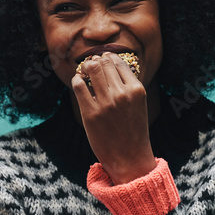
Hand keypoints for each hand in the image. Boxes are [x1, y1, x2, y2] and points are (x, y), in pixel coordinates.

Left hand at [71, 53, 156, 183]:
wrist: (129, 157)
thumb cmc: (132, 129)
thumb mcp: (138, 103)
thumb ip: (127, 84)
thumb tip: (110, 61)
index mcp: (136, 89)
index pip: (118, 62)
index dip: (108, 58)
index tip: (102, 60)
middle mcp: (122, 94)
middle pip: (104, 63)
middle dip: (96, 61)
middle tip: (91, 64)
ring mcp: (106, 103)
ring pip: (91, 70)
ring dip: (85, 68)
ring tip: (84, 72)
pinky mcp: (90, 113)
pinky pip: (79, 86)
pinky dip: (77, 80)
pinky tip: (78, 82)